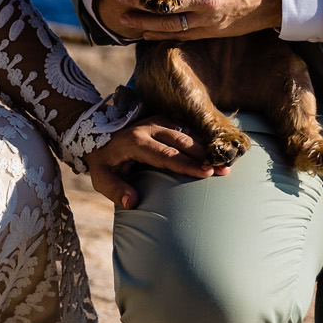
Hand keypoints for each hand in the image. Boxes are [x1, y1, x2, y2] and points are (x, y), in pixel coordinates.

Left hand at [84, 116, 226, 209]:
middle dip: (204, 156)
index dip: (187, 164)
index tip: (206, 173)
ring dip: (206, 146)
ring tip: (226, 161)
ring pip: (187, 131)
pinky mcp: (164, 119)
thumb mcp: (101, 178)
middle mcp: (149, 128)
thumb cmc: (103, 162)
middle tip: (224, 170)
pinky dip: (202, 137)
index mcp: (135, 142)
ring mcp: (158, 121)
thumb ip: (116, 190)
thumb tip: (132, 202)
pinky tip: (217, 149)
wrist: (96, 135)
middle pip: (182, 141)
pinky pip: (186, 127)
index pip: (166, 155)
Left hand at [92, 0, 281, 40]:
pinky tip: (145, 32)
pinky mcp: (210, 32)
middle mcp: (206, 3)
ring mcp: (208, 21)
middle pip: (166, 6)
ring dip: (145, 21)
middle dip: (140, 1)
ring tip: (123, 18)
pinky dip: (162, 35)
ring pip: (170, 25)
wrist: (279, 1)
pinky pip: (182, 36)